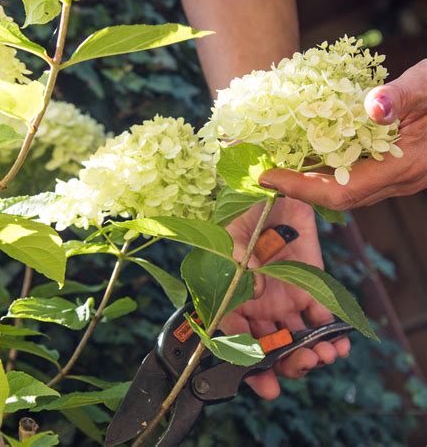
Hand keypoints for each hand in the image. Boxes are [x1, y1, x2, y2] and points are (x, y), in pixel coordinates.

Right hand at [222, 197, 349, 399]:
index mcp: (233, 298)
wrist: (278, 194)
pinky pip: (321, 320)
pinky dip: (331, 335)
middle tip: (301, 364)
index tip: (263, 378)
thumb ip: (237, 265)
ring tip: (323, 355)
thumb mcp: (232, 236)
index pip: (234, 338)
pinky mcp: (310, 290)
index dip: (246, 362)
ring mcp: (284, 300)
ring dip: (310, 354)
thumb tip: (254, 293)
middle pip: (267, 348)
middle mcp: (257, 306)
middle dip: (284, 364)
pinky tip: (338, 342)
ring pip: (295, 340)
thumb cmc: (246, 214)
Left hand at [258, 59, 426, 209]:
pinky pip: (350, 176)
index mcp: (404, 167)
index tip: (267, 176)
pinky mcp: (389, 168)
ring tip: (273, 161)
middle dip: (295, 186)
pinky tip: (304, 152)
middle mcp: (396, 180)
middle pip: (335, 196)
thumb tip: (373, 108)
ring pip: (341, 188)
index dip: (301, 188)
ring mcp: (393, 177)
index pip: (341, 192)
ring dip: (306, 179)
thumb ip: (404, 96)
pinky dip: (323, 168)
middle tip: (261, 169)